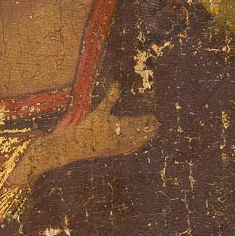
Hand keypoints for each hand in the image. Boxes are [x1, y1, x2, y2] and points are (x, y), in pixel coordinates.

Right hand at [23, 83, 156, 182]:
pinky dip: (138, 144)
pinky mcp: (115, 152)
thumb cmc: (87, 126)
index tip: (153, 116)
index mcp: (116, 126)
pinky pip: (130, 149)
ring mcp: (118, 146)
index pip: (137, 123)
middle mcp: (119, 137)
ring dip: (146, 136)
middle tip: (157, 123)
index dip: (147, 120)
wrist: (77, 145)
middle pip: (140, 133)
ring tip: (153, 131)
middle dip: (150, 128)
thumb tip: (117, 83)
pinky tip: (142, 142)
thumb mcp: (99, 110)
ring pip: (137, 142)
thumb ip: (110, 97)